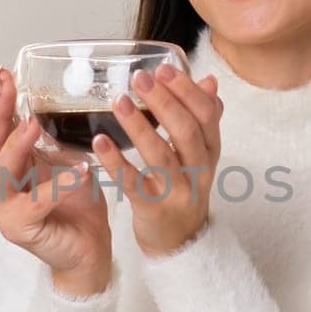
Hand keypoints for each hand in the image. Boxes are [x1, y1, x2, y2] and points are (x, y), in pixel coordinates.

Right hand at [0, 67, 112, 296]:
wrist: (89, 251)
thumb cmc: (78, 206)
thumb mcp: (68, 160)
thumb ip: (56, 137)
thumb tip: (66, 97)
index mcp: (10, 165)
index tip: (4, 74)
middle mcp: (1, 184)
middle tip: (8, 85)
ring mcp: (5, 208)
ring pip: (4, 170)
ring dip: (18, 144)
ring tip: (33, 123)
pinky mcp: (19, 228)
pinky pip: (37, 202)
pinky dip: (58, 185)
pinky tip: (79, 170)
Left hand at [91, 64, 221, 258]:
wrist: (181, 243)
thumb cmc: (184, 190)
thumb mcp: (199, 155)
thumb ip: (202, 119)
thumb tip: (209, 80)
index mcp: (210, 152)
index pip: (207, 115)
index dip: (187, 90)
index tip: (164, 68)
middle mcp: (198, 171)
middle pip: (186, 131)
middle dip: (164, 101)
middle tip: (140, 77)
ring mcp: (176, 192)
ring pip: (161, 156)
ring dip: (140, 127)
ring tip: (120, 101)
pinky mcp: (152, 209)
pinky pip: (134, 184)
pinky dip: (117, 162)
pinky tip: (99, 142)